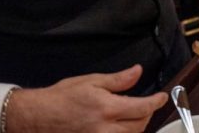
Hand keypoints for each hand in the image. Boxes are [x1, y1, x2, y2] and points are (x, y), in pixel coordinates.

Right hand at [6, 65, 167, 132]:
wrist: (37, 117)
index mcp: (106, 108)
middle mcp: (105, 129)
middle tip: (147, 104)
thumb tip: (137, 72)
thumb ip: (118, 80)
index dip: (156, 102)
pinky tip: (122, 127)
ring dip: (138, 127)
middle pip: (140, 126)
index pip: (142, 107)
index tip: (162, 97)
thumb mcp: (91, 81)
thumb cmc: (61, 98)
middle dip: (147, 114)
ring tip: (135, 116)